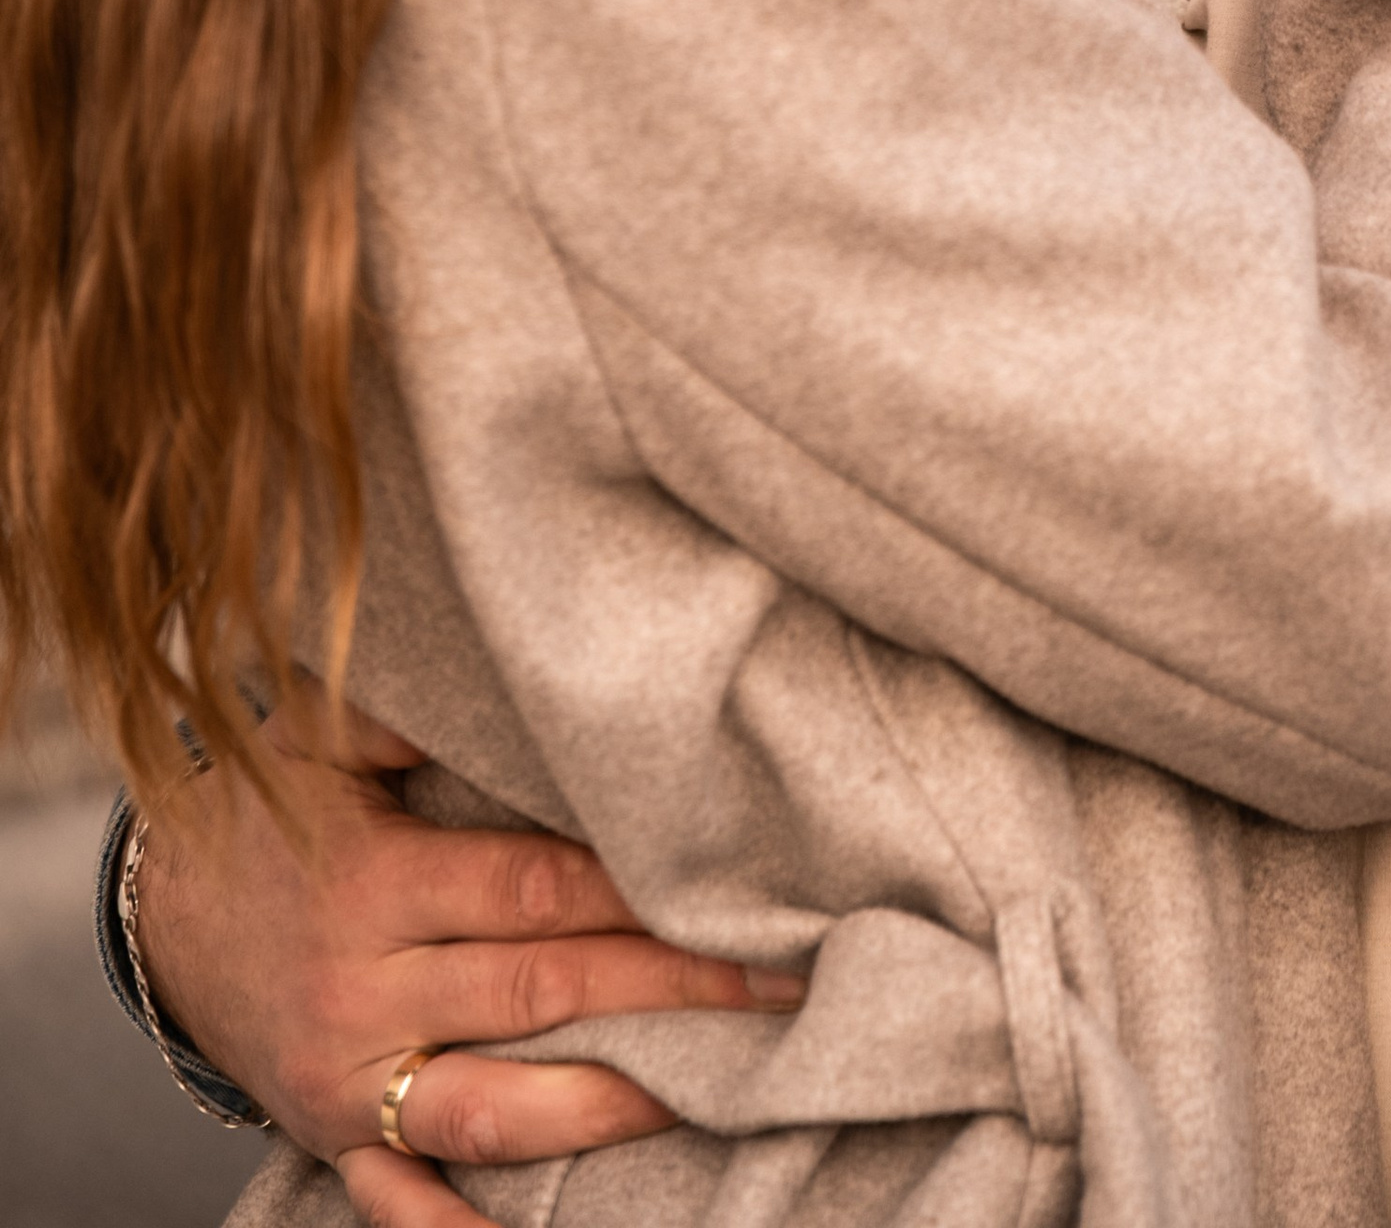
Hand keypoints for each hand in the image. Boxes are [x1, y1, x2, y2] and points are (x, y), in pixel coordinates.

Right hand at [134, 681, 791, 1224]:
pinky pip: (402, 1202)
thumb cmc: (265, 811)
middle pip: (541, 994)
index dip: (636, 892)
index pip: (533, 892)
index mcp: (373, 886)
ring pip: (494, 1111)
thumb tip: (504, 673)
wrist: (155, 914)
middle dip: (668, 989)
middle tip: (776, 984)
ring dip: (609, 1105)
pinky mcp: (334, 1140)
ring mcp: (349, 1083)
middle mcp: (363, 994)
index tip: (730, 886)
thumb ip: (403, 709)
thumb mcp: (314, 736)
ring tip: (713, 1085)